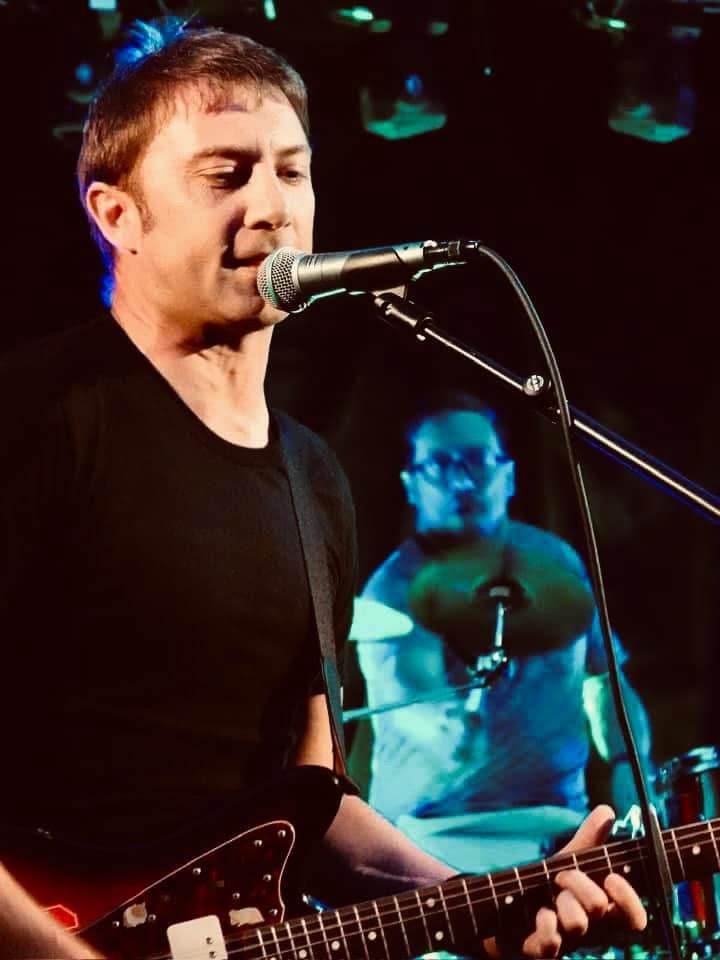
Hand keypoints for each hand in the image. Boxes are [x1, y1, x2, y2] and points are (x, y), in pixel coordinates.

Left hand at [483, 805, 646, 958]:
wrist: (503, 914)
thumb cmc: (543, 890)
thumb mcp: (567, 863)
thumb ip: (589, 840)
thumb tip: (607, 810)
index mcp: (602, 914)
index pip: (635, 919)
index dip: (629, 899)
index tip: (611, 877)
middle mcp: (589, 932)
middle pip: (600, 908)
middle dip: (579, 882)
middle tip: (561, 878)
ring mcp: (567, 945)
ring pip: (578, 924)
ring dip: (560, 902)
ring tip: (548, 900)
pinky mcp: (541, 954)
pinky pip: (552, 943)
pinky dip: (545, 924)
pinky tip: (539, 916)